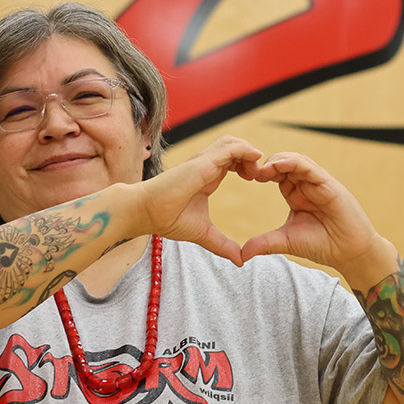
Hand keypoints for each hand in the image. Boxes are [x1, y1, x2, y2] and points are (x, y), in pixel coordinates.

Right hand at [133, 134, 265, 264]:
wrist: (145, 212)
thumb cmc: (167, 219)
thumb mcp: (203, 233)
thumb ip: (222, 245)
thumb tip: (240, 261)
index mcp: (208, 176)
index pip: (233, 159)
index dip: (248, 166)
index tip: (256, 181)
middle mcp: (207, 165)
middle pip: (236, 147)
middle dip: (252, 158)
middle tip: (258, 176)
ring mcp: (204, 161)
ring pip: (233, 142)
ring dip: (249, 152)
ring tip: (255, 172)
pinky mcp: (202, 162)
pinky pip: (229, 148)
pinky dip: (246, 151)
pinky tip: (255, 162)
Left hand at [239, 152, 396, 284]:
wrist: (349, 253)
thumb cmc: (322, 245)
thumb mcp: (286, 241)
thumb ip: (265, 243)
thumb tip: (242, 254)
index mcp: (297, 194)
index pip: (278, 175)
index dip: (263, 173)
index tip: (248, 176)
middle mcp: (308, 186)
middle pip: (286, 163)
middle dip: (269, 163)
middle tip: (252, 169)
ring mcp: (320, 184)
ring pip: (298, 161)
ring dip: (280, 160)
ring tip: (264, 166)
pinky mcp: (330, 186)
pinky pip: (311, 168)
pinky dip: (295, 163)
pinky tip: (280, 164)